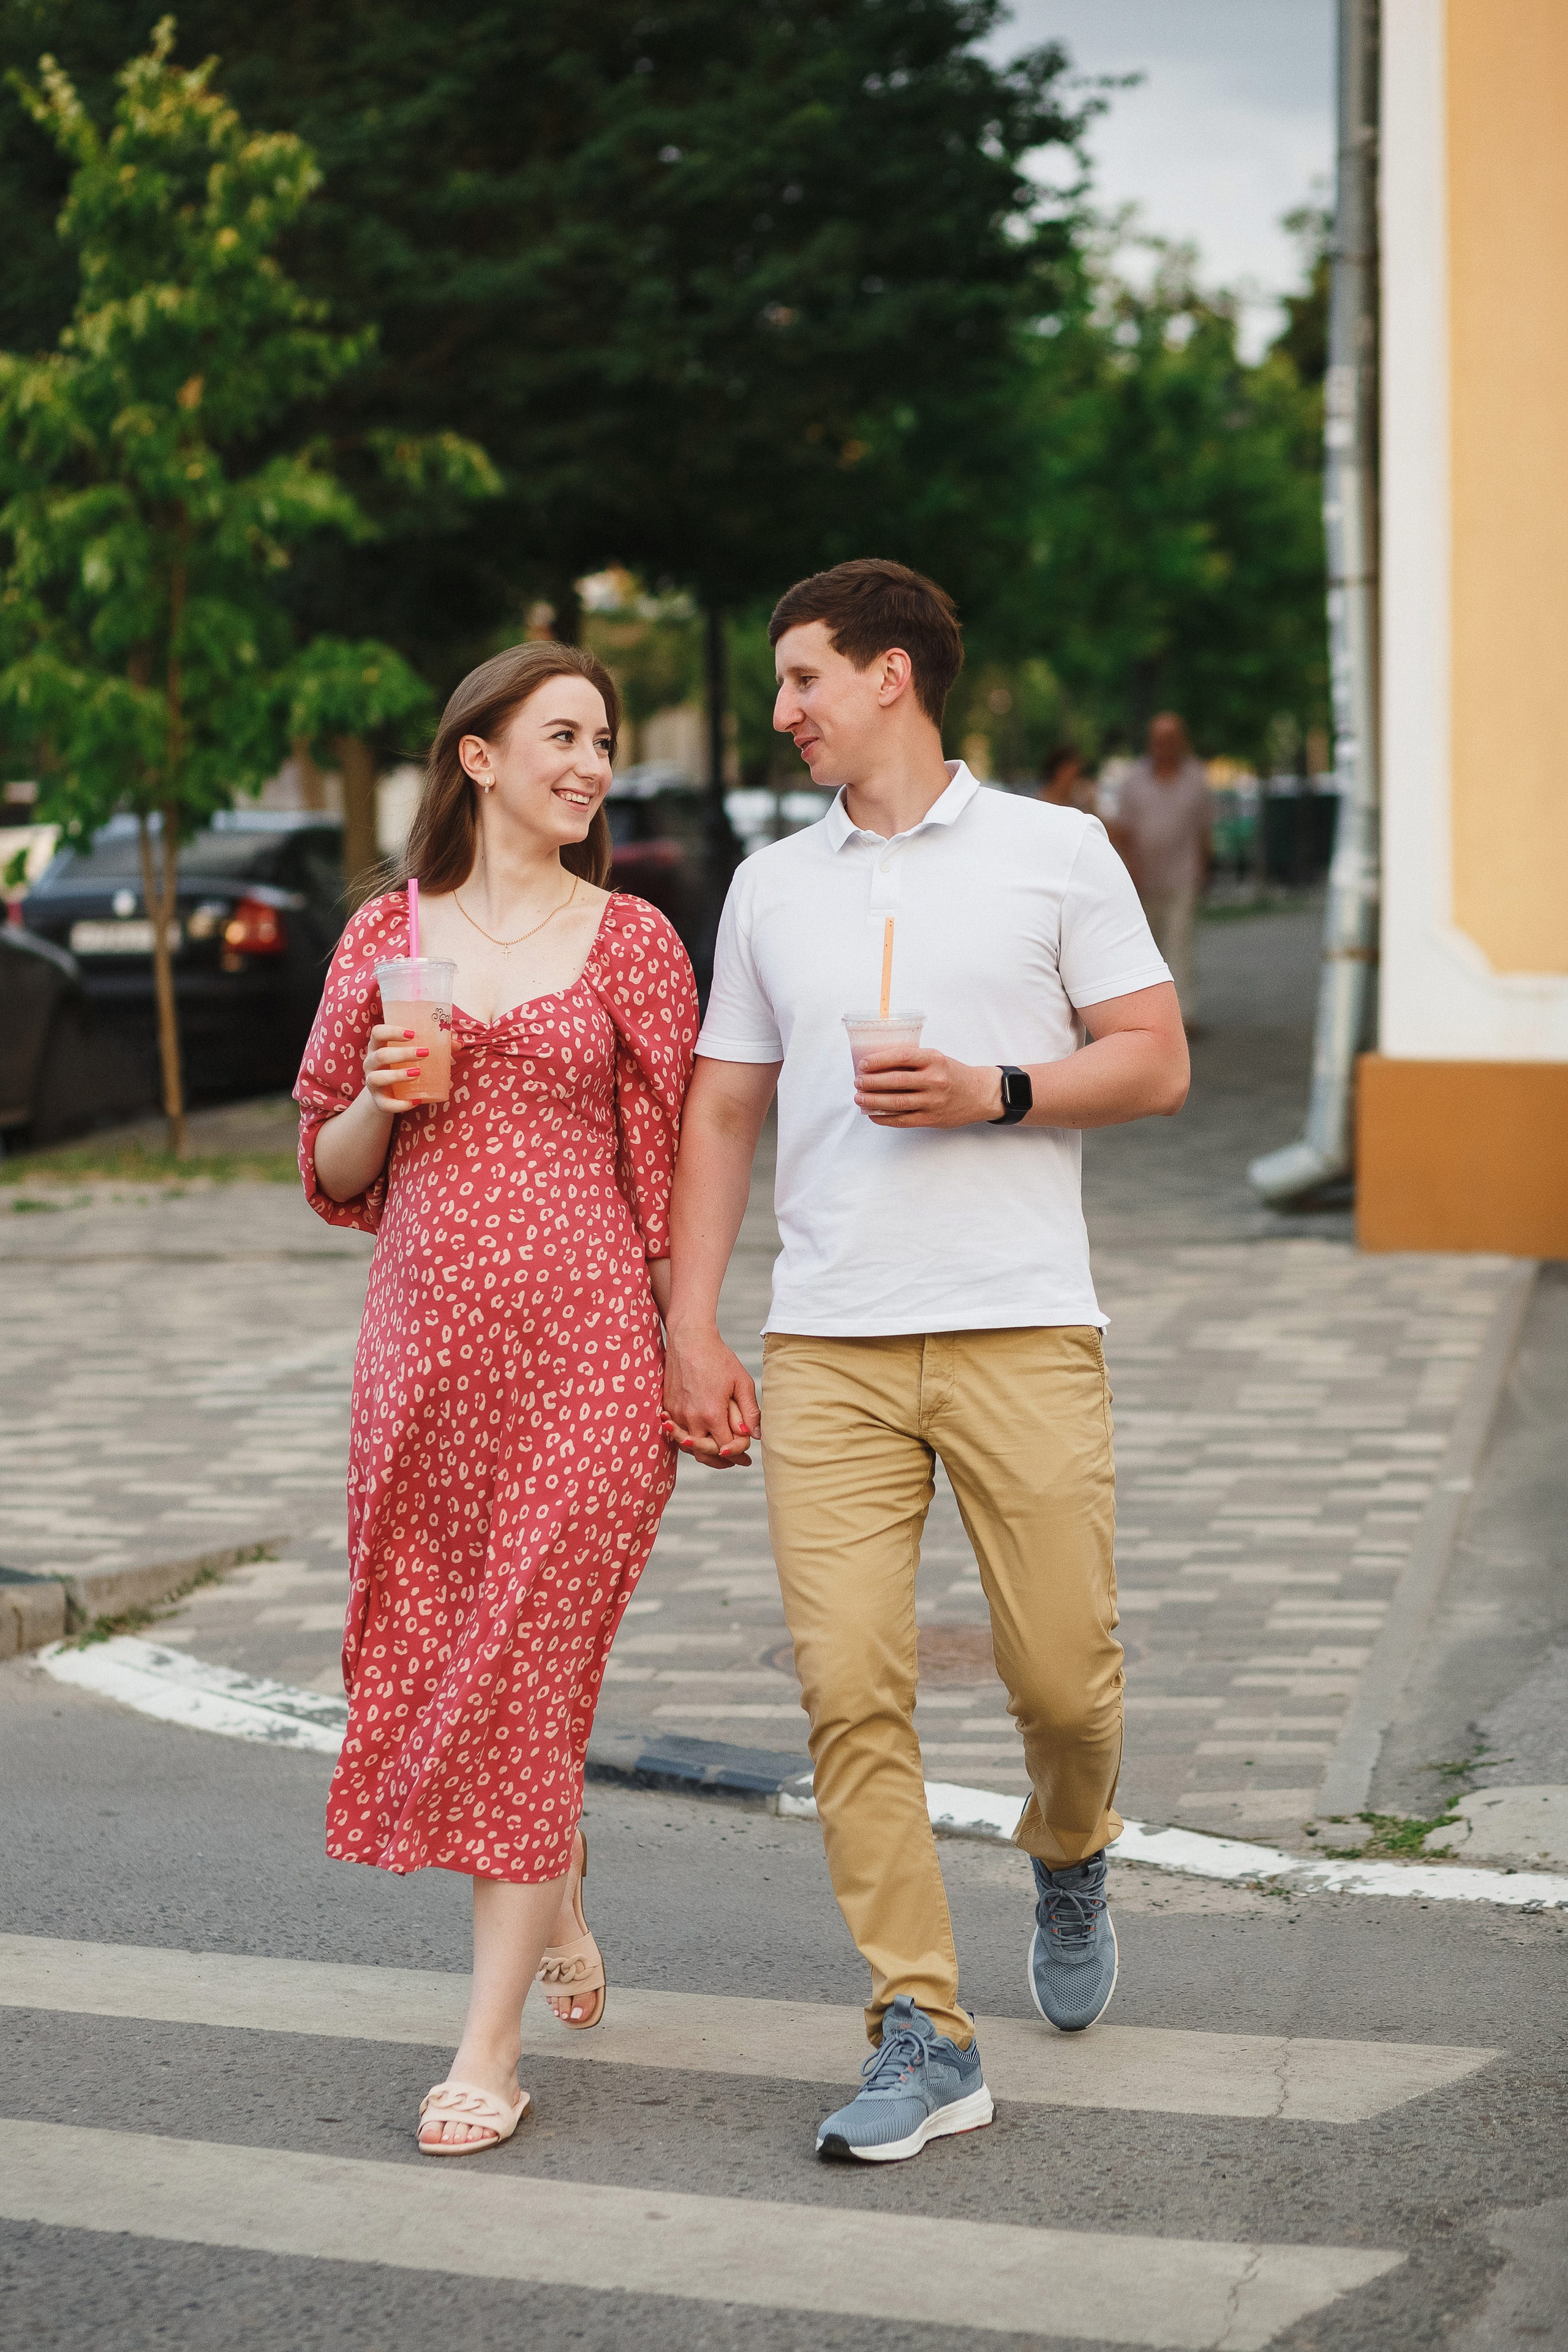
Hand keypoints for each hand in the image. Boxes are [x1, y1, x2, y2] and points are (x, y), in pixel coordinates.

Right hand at [362, 1024, 426, 1114]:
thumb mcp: (412, 1054)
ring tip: (417, 1073)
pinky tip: (416, 1101)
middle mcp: (370, 1063)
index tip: (412, 1033)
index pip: (377, 1033)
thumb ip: (434, 1047)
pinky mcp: (378, 1100)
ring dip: (397, 1075)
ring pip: (377, 1078)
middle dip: (402, 1054)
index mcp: (378, 1046)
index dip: (392, 1031)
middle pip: (380, 1055)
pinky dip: (400, 1104)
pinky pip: (385, 1104)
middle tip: (424, 1053)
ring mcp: (372, 1082)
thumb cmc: (401, 1066)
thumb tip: (458, 1043)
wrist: (387, 1093)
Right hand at [662, 1325, 759, 1467]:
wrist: (689, 1340)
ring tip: (721, 1456)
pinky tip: (701, 1440)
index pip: (725, 1448)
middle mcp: (691, 1419)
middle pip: (705, 1453)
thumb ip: (750, 1411)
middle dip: (723, 1460)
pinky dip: (690, 1441)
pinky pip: (678, 1434)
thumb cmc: (717, 1358)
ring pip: (689, 1447)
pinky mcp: (668, 1408)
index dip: (737, 1453)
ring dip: (705, 1454)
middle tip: (738, 1462)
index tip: (746, 1455)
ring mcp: (676, 1415)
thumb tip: (754, 1435)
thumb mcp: (741, 1382)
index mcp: (711, 1414)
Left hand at [854, 1047, 1001, 1128]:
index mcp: (934, 1059)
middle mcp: (934, 1080)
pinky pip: (903, 1120)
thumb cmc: (953, 1074)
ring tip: (859, 1099)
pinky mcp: (932, 1118)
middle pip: (895, 1081)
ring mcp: (933, 1101)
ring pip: (896, 1102)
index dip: (878, 1060)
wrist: (980, 1094)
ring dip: (873, 1101)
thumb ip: (913, 1061)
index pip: (900, 1057)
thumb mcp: (937, 1059)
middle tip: (857, 1082)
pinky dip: (884, 1118)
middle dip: (871, 1082)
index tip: (863, 1064)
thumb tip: (878, 1067)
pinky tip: (873, 1114)